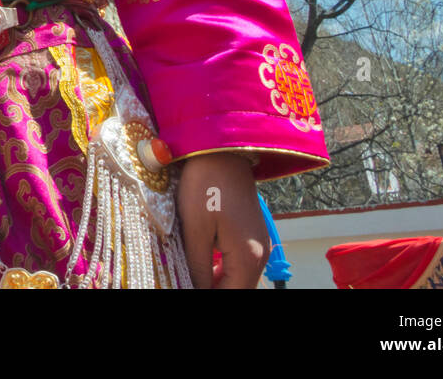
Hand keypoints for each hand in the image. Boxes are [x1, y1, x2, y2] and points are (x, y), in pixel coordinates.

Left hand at [176, 153, 269, 288]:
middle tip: (183, 280)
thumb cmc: (206, 184)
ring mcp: (258, 244)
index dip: (204, 295)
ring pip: (236, 277)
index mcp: (248, 258)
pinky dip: (220, 267)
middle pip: (236, 288)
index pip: (229, 296)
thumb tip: (194, 289)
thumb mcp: (195, 229)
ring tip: (188, 273)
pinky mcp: (251, 233)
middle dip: (211, 288)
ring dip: (214, 280)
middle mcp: (260, 255)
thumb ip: (197, 267)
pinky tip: (200, 260)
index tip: (183, 286)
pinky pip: (237, 262)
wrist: (221, 147)